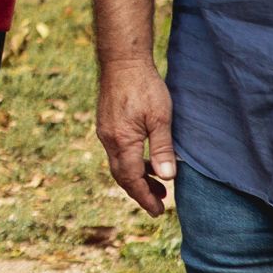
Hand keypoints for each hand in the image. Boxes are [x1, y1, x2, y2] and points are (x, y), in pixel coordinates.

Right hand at [96, 62, 177, 214]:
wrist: (122, 60)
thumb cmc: (144, 86)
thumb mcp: (160, 118)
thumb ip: (162, 149)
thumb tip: (168, 178)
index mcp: (121, 141)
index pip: (131, 179)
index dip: (145, 197)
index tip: (158, 211)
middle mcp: (108, 139)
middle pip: (122, 175)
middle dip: (140, 192)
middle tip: (160, 203)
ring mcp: (105, 131)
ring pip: (119, 164)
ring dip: (137, 177)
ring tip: (158, 185)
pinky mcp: (107, 123)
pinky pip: (117, 151)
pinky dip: (131, 162)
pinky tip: (145, 160)